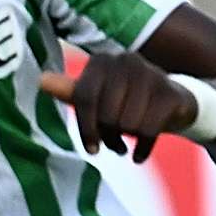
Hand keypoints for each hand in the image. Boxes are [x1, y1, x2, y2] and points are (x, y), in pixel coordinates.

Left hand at [38, 51, 196, 161]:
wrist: (174, 102)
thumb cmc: (126, 101)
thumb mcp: (98, 97)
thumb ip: (71, 91)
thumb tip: (41, 80)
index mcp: (102, 61)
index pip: (84, 99)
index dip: (86, 128)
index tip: (92, 148)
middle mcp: (126, 60)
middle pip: (106, 114)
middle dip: (109, 137)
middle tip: (114, 145)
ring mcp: (151, 74)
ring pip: (127, 124)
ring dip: (126, 142)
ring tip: (127, 143)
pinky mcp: (170, 93)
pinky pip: (148, 130)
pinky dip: (142, 149)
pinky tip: (139, 155)